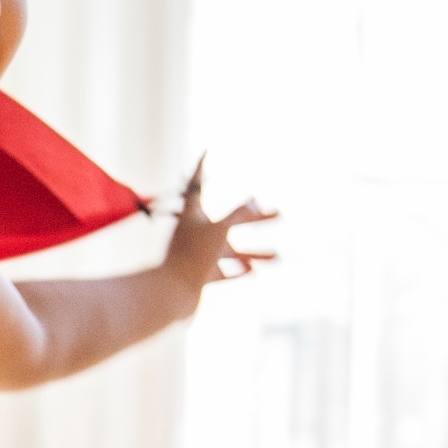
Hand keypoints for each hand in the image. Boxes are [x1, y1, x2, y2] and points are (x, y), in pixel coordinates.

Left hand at [159, 158, 277, 298]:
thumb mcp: (219, 230)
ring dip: (252, 251)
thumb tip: (255, 199)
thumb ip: (238, 214)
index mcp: (190, 215)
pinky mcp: (195, 277)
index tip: (206, 151)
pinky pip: (220, 272)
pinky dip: (237, 270)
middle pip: (227, 221)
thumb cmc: (190, 258)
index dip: (201, 167)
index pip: (196, 183)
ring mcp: (193, 256)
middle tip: (280, 215)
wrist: (167, 296)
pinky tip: (253, 271)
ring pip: (228, 251)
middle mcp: (191, 233)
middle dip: (254, 218)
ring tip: (278, 257)